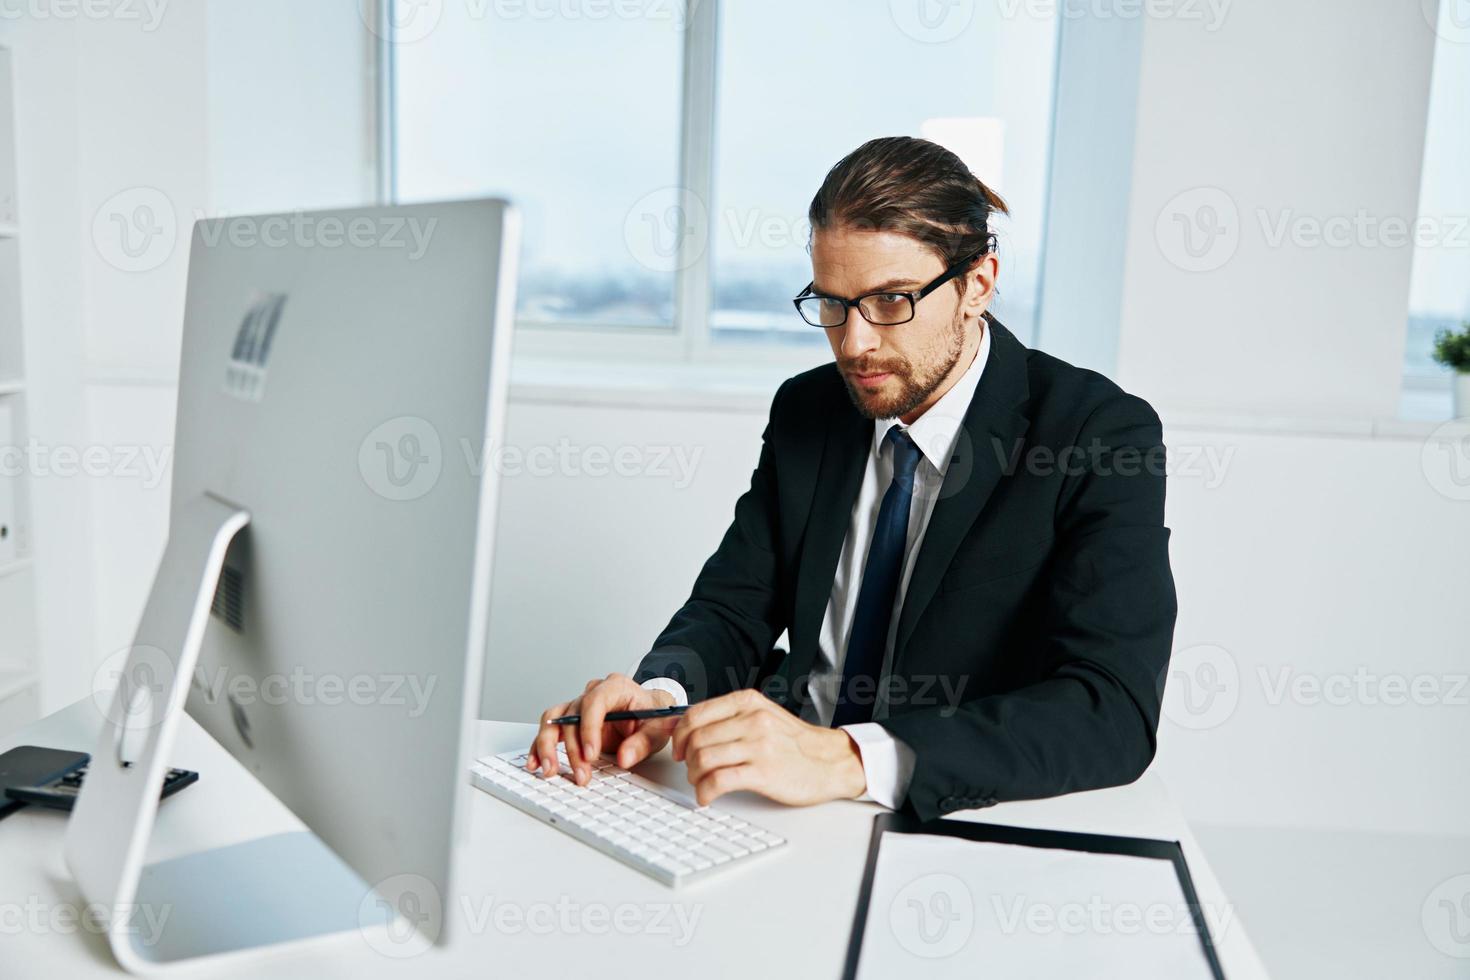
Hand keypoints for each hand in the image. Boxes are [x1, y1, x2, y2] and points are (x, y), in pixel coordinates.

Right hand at [528, 673, 678, 785]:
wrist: (650, 711)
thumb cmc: (653, 716)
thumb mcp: (658, 729)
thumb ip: (642, 743)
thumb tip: (625, 757)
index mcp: (616, 687)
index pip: (595, 702)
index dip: (589, 729)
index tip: (590, 755)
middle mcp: (593, 692)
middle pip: (572, 715)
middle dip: (573, 749)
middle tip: (580, 774)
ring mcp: (580, 705)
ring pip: (554, 719)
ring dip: (548, 746)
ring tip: (549, 770)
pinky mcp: (572, 720)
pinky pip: (551, 728)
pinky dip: (541, 746)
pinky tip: (536, 762)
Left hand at [670, 689, 866, 806]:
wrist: (831, 762)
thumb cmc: (795, 743)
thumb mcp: (764, 716)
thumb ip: (731, 718)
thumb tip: (691, 730)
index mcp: (748, 702)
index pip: (696, 713)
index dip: (680, 734)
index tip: (679, 749)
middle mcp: (753, 720)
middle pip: (697, 738)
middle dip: (686, 759)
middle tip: (691, 770)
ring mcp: (759, 746)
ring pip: (703, 759)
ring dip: (694, 777)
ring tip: (701, 784)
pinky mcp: (763, 772)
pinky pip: (718, 781)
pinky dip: (704, 792)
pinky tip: (707, 797)